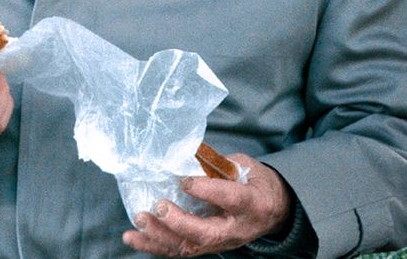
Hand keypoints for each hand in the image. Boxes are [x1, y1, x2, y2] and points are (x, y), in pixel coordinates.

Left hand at [122, 154, 293, 256]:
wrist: (273, 211)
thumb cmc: (256, 183)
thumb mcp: (245, 167)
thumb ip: (218, 164)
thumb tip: (185, 157)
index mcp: (251, 203)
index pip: (230, 198)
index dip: (207, 190)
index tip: (184, 181)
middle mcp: (236, 228)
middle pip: (206, 232)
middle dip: (179, 222)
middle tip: (159, 206)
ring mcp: (221, 242)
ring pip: (189, 246)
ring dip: (159, 236)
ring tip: (138, 222)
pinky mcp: (207, 246)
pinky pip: (179, 250)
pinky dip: (155, 245)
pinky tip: (134, 237)